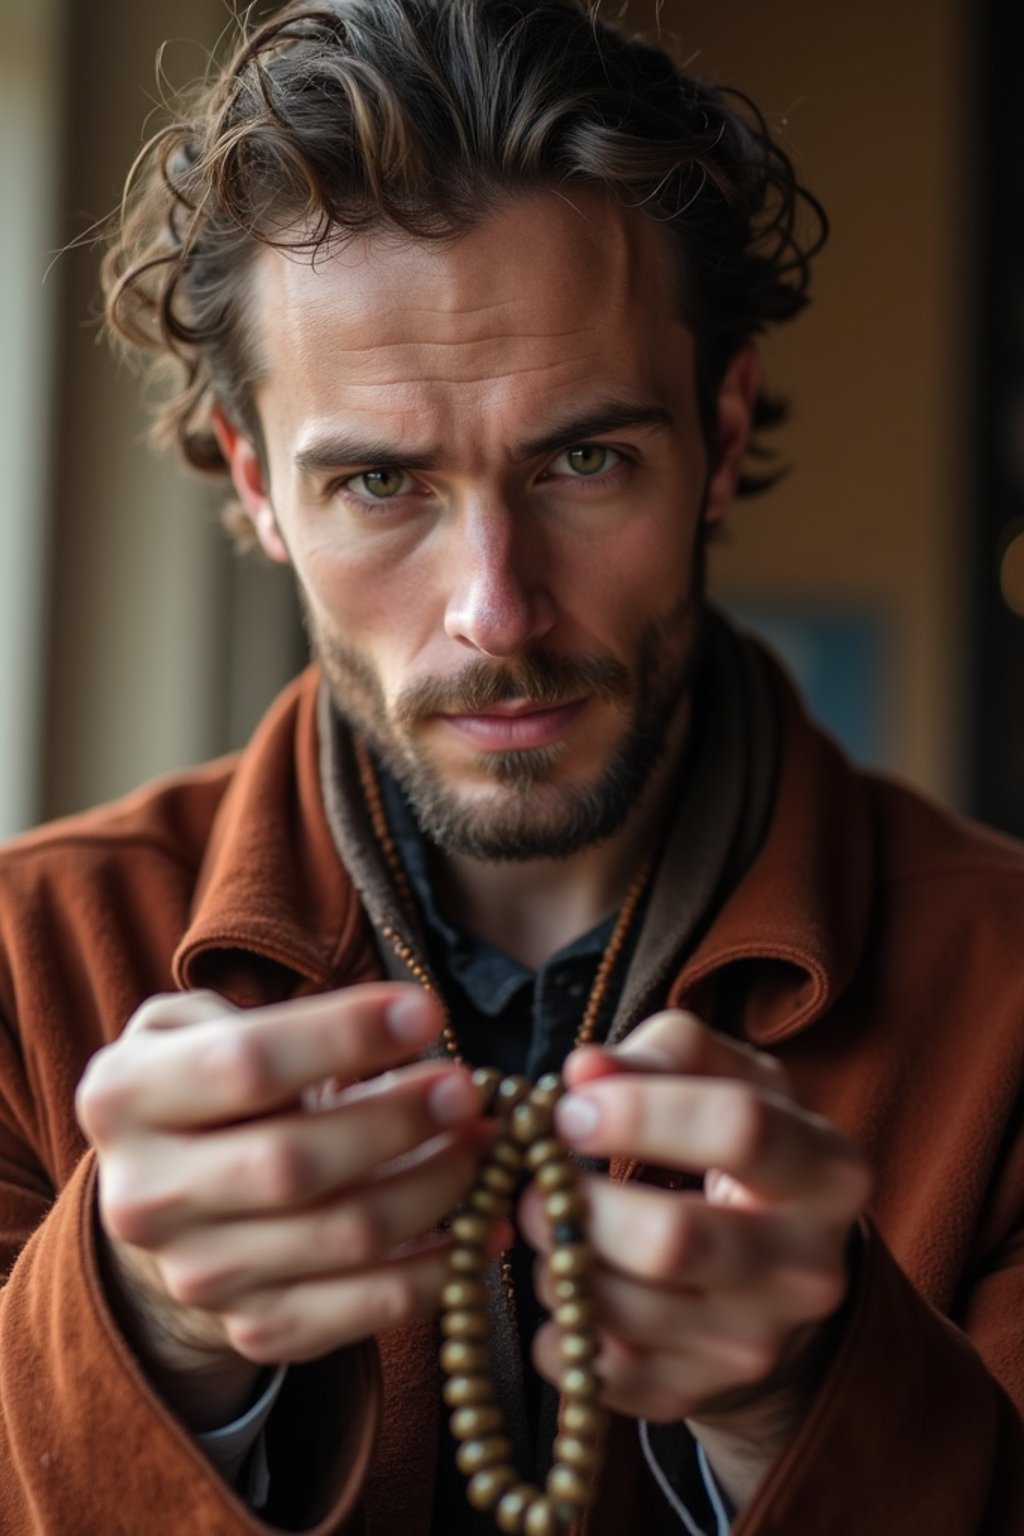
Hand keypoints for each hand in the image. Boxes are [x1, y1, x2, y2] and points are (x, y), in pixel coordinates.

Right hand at [76, 985, 489, 1428]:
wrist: (169, 1200)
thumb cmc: (210, 1089)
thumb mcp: (202, 1028)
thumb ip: (275, 1020)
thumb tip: (394, 1031)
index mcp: (126, 1098)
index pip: (245, 1064)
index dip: (344, 1035)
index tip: (426, 1012)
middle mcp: (148, 1197)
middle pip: (293, 1163)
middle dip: (399, 1120)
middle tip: (466, 1088)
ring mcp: (198, 1276)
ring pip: (342, 1236)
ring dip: (436, 1186)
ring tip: (484, 1142)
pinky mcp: (254, 1330)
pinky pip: (366, 1310)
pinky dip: (439, 1268)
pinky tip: (482, 1226)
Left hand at [519, 1011, 870, 1507]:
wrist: (778, 1274)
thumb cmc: (740, 1153)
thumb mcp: (729, 1080)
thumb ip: (664, 1053)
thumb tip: (585, 1070)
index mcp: (826, 1169)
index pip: (740, 1129)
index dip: (639, 1111)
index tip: (569, 1109)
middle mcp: (807, 1269)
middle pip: (673, 1240)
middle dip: (581, 1203)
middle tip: (538, 1179)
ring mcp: (757, 1344)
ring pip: (621, 1309)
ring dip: (559, 1260)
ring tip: (554, 1224)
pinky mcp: (701, 1395)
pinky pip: (596, 1371)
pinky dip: (557, 1327)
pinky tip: (569, 1284)